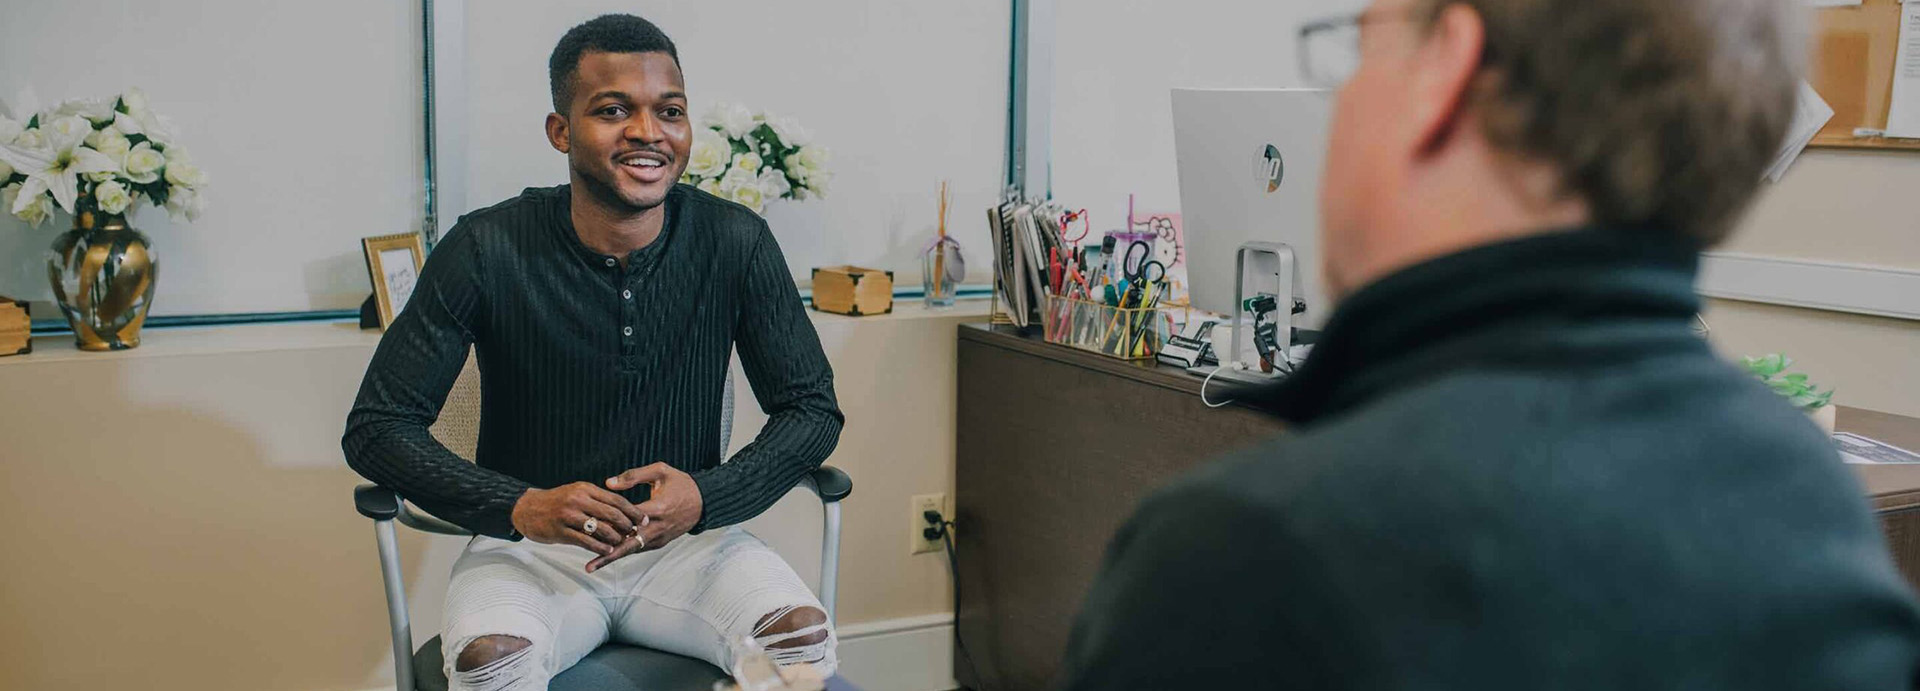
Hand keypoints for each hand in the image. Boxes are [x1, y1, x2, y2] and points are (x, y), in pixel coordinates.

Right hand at [510, 482, 646, 557]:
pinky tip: (608, 551)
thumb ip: (596, 500)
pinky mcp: (561, 531)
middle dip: (628, 525)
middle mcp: (578, 500)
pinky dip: (599, 547)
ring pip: (600, 528)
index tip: (644, 519)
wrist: (526, 509)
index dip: (632, 511)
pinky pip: (585, 541)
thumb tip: (621, 511)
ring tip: (623, 542)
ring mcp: (569, 516)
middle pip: (611, 514)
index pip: (615, 499)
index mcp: (585, 489)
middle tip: (637, 533)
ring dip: (615, 537)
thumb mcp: (576, 493)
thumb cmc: (556, 502)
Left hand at [587, 462, 703, 571]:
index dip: (610, 524)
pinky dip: (625, 551)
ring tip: (593, 564)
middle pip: (629, 545)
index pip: (628, 520)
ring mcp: (660, 538)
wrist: (704, 501)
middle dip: (608, 556)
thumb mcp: (660, 471)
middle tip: (590, 566)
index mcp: (658, 509)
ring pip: (633, 550)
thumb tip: (609, 483)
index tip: (593, 530)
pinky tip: (608, 553)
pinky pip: (639, 548)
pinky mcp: (660, 543)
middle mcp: (658, 528)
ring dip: (614, 556)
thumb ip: (633, 476)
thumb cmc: (682, 484)